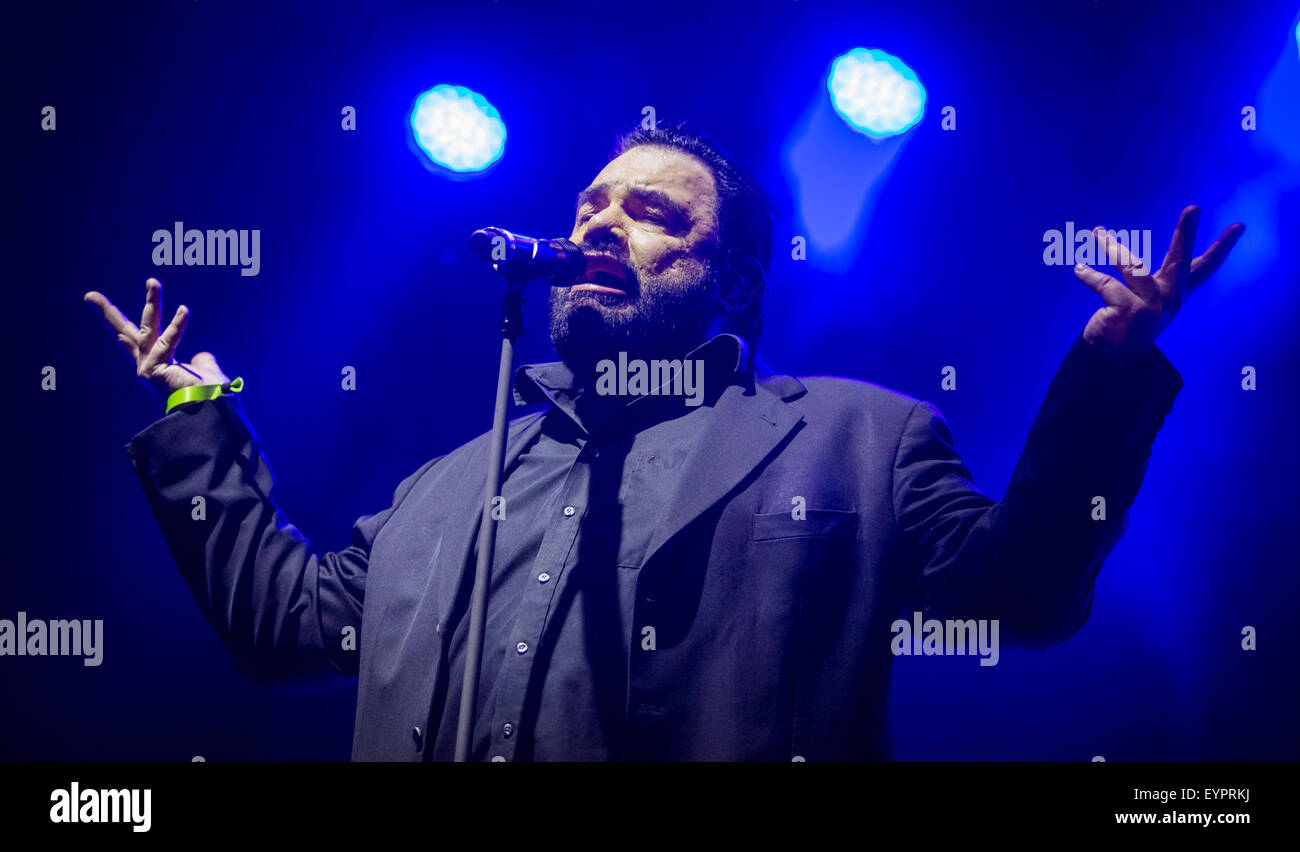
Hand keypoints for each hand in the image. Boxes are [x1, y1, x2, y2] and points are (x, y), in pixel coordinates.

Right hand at [84, 277, 229, 395]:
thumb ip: (202, 362)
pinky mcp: (154, 369)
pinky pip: (167, 341)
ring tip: (153, 282)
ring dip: (151, 304)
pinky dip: (177, 325)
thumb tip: (202, 356)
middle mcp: (148, 366)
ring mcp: (148, 368)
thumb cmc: (211, 396)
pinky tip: (183, 309)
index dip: (123, 329)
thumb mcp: (205, 372)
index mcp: (157, 366)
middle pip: (124, 334)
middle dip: (108, 313)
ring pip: (146, 329)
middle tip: (90, 296)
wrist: (213, 411)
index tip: (111, 322)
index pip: (136, 342)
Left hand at [1073, 206, 1244, 358]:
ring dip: (1112, 246)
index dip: (1223, 247)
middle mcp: (1169, 298)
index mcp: (1177, 293)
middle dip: (1186, 233)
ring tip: (1097, 230)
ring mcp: (1151, 305)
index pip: (1204, 267)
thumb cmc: (1129, 323)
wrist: (1113, 359)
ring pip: (1131, 266)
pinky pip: (1106, 284)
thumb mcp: (1145, 299)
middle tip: (1194, 208)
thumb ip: (1146, 275)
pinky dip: (1089, 276)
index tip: (1239, 226)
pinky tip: (1079, 269)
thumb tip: (1122, 242)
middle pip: (1181, 260)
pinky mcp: (1129, 310)